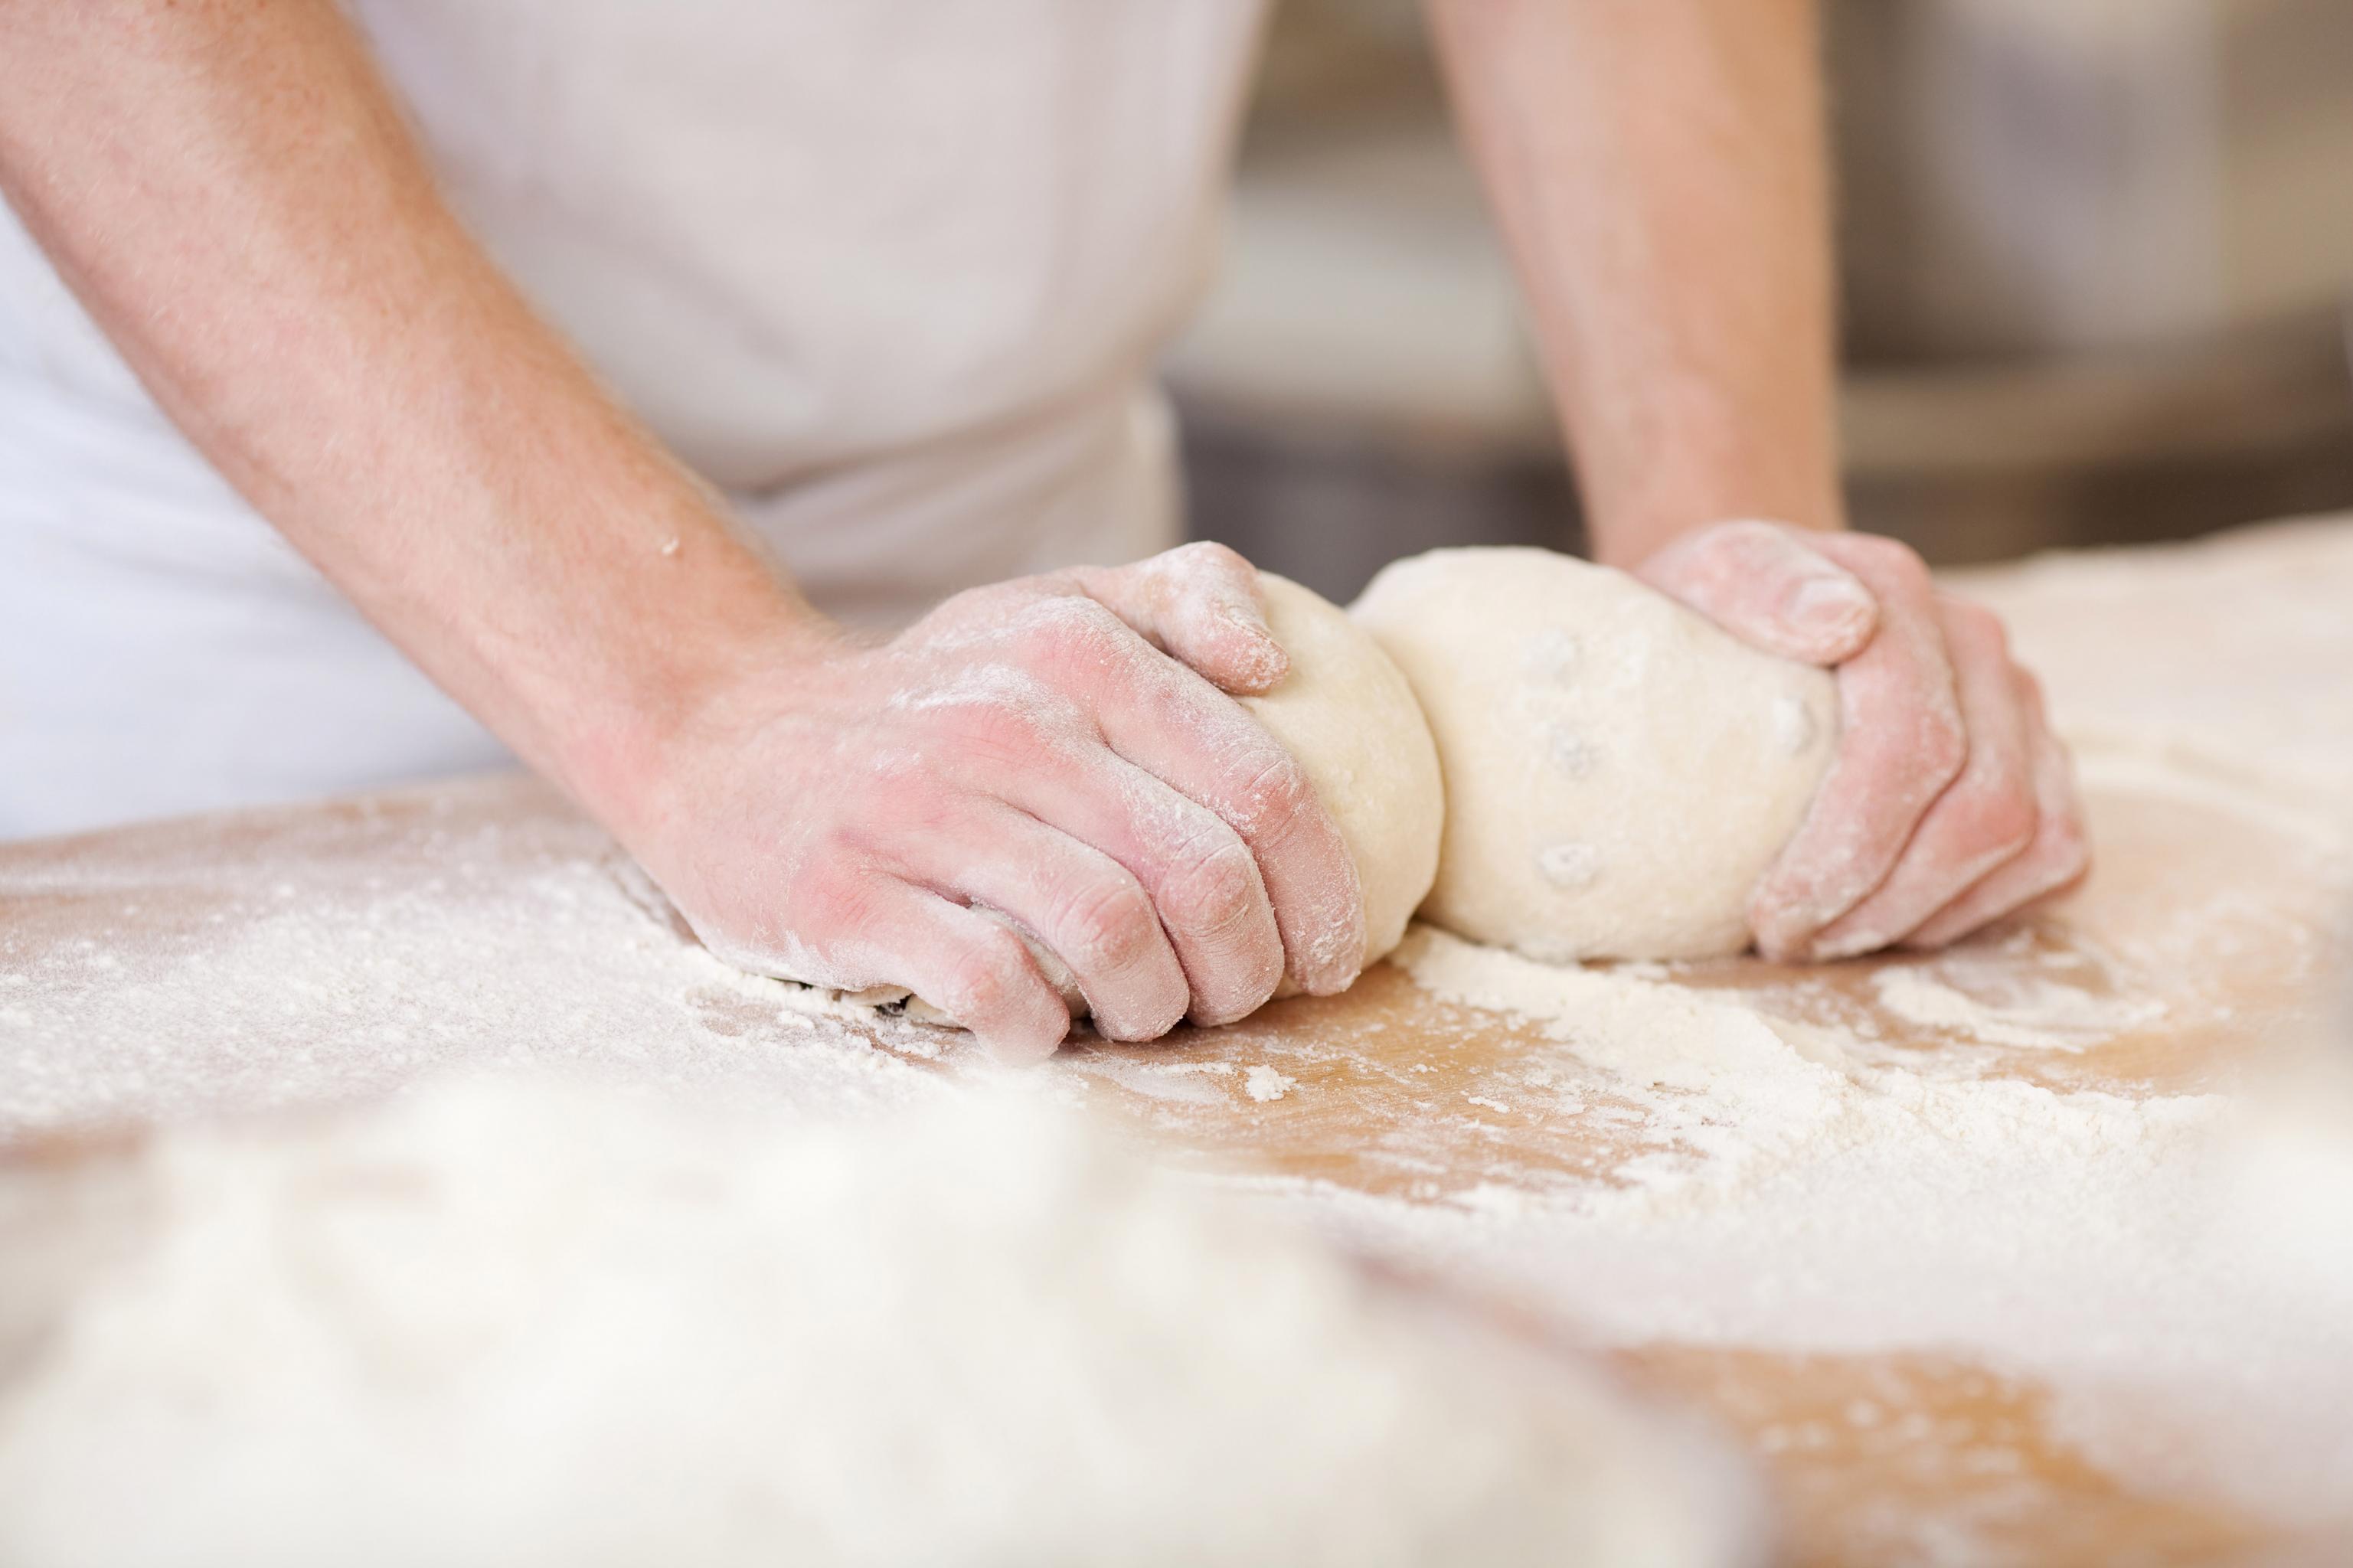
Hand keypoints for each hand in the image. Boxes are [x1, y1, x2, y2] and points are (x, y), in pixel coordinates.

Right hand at [623, 544, 1364, 1062]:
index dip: (1325, 887)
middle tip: (1248, 998)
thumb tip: (1278, 660)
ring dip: (1158, 1004)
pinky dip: (1043, 1030)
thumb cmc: (931, 697)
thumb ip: (1178, 598)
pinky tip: (1045, 1031)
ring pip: (1112, 934)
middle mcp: (1004, 719)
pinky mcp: (848, 898)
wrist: (725, 738)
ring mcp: (919, 811)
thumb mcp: (1048, 609)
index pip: (1261, 781)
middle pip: (1202, 873)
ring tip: (1152, 1014)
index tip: (1335, 950)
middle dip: (1255, 965)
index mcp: (1076, 647)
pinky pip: (994, 988)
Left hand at [1638, 520, 2089, 961]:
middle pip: (1983, 807)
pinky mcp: (2042, 758)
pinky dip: (1978, 908)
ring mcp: (2020, 702)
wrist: (1740, 615)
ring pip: (2031, 840)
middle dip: (1884, 900)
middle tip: (1789, 941)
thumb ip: (1760, 585)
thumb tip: (1844, 621)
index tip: (1770, 911)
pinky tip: (1890, 919)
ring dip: (1927, 913)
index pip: (1912, 742)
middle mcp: (1976, 644)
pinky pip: (2055, 857)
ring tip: (1829, 937)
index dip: (1849, 847)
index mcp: (1897, 594)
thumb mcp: (1701, 581)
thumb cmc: (1705, 618)